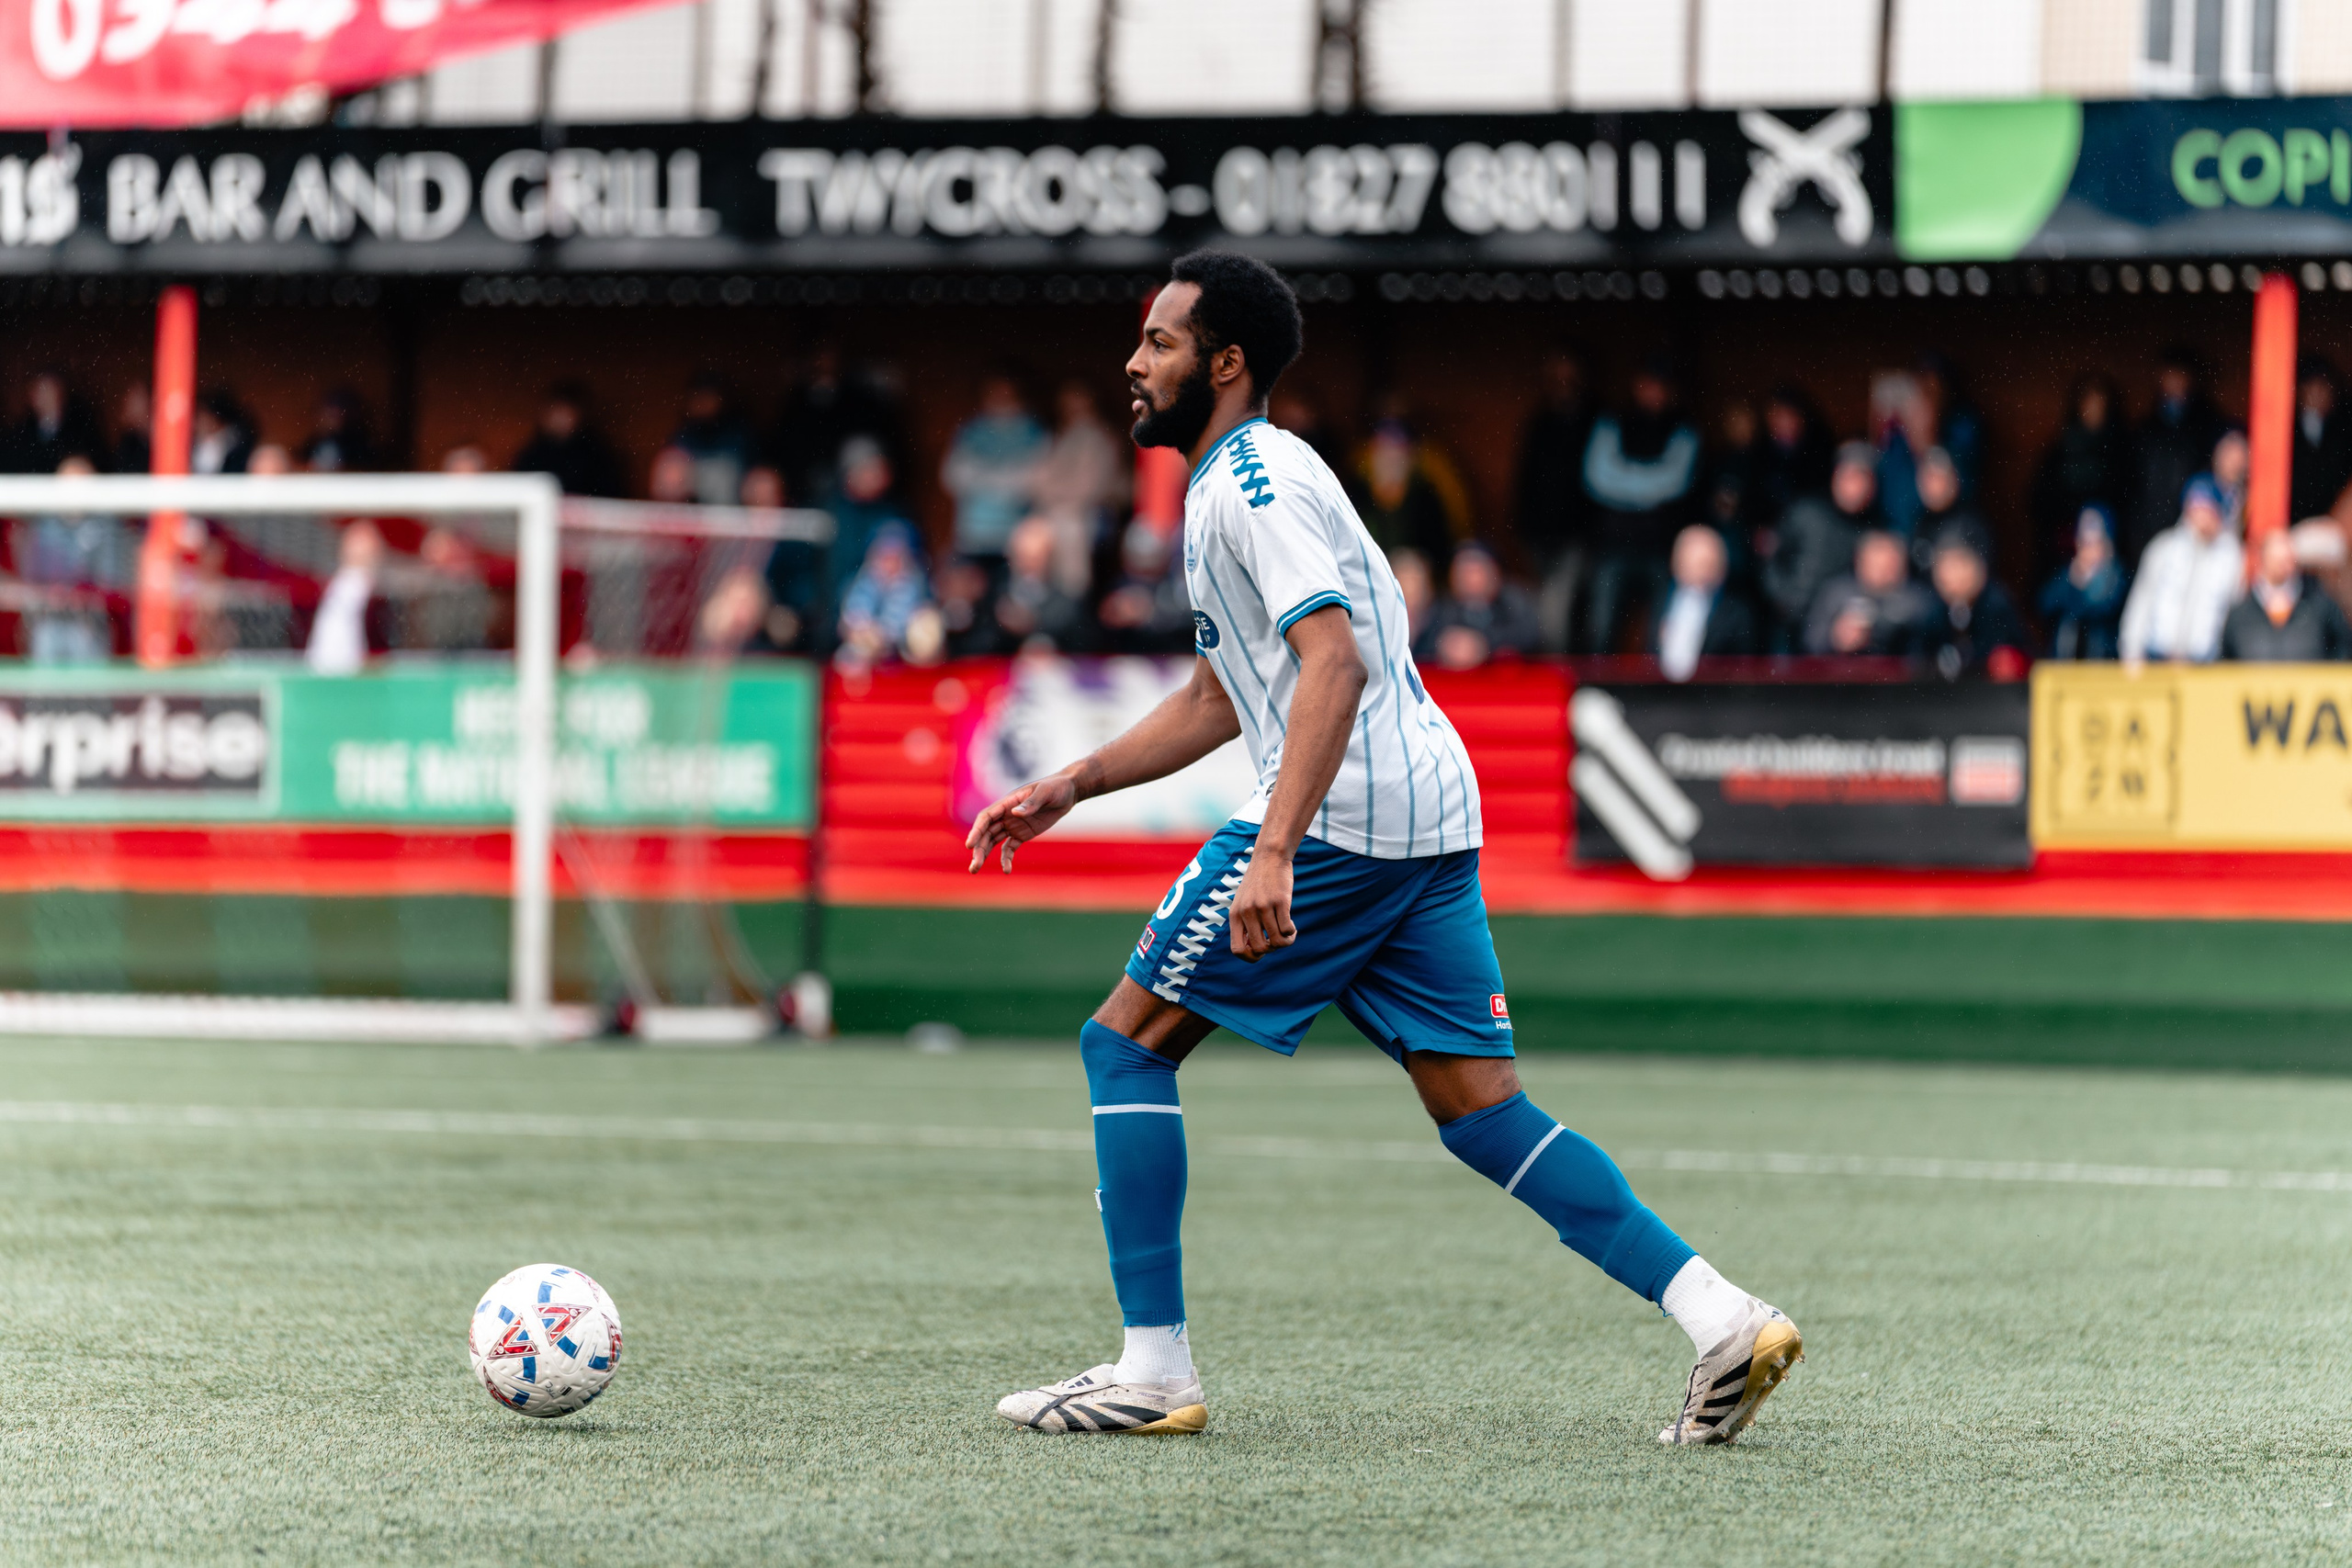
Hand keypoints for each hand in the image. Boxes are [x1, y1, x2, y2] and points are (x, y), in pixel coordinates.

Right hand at [965, 772, 1079, 872]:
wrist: (1068, 792)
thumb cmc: (1056, 787)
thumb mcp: (1045, 792)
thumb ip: (1031, 803)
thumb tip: (1015, 813)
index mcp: (1007, 802)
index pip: (986, 818)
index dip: (976, 831)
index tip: (970, 845)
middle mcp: (1005, 815)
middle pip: (986, 833)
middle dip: (978, 849)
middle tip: (973, 867)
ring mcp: (1013, 825)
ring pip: (992, 841)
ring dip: (984, 855)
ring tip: (975, 869)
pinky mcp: (1022, 834)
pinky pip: (1009, 848)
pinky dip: (1006, 859)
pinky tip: (1006, 870)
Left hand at [1227, 850, 1296, 961]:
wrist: (1269, 857)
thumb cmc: (1258, 883)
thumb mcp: (1243, 902)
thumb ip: (1244, 924)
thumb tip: (1255, 951)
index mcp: (1234, 915)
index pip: (1237, 950)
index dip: (1250, 957)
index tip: (1261, 950)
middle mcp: (1246, 912)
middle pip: (1260, 948)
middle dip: (1272, 949)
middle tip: (1277, 938)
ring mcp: (1263, 906)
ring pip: (1277, 941)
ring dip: (1286, 941)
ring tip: (1288, 933)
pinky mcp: (1280, 900)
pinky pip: (1287, 929)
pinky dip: (1292, 932)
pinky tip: (1292, 926)